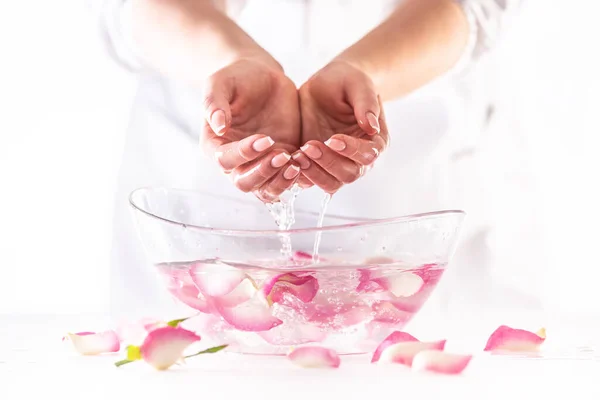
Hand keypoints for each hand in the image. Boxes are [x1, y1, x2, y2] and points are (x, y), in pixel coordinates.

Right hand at [200, 57, 301, 201]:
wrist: (263, 76)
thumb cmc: (237, 77)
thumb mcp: (221, 83)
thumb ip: (214, 103)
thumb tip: (218, 126)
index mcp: (215, 144)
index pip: (225, 160)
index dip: (244, 154)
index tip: (265, 139)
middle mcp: (235, 160)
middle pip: (244, 183)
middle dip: (263, 173)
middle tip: (282, 156)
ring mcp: (259, 163)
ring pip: (265, 189)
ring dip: (279, 182)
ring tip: (295, 165)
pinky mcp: (280, 161)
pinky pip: (284, 181)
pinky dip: (294, 178)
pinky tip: (304, 162)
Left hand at [294, 61, 388, 192]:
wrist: (325, 84)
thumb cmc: (346, 80)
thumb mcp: (357, 83)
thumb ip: (366, 102)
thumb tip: (372, 126)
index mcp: (375, 140)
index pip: (368, 155)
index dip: (351, 151)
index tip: (333, 139)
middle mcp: (358, 159)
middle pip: (349, 174)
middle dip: (329, 163)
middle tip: (309, 146)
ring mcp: (337, 165)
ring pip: (331, 184)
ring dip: (314, 173)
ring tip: (297, 155)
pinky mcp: (316, 166)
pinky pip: (311, 181)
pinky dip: (300, 175)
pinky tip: (289, 160)